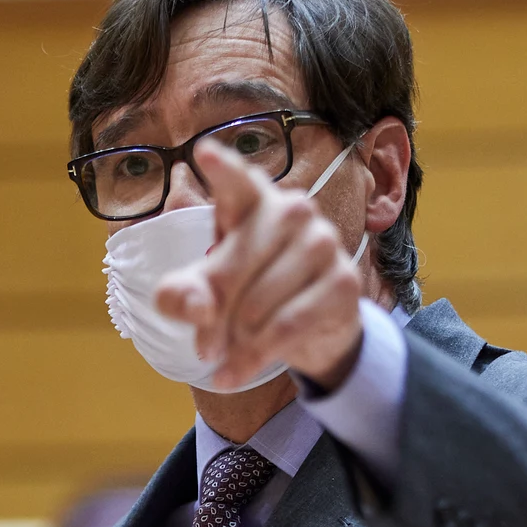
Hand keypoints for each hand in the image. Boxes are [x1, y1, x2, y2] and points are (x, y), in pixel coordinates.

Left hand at [155, 141, 365, 391]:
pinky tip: (234, 373)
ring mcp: (323, 243)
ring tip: (224, 357)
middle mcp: (294, 211)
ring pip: (261, 300)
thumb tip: (196, 306)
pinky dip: (255, 356)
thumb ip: (182, 295)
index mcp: (254, 202)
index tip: (205, 153)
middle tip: (202, 346)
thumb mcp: (205, 295)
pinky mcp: (344, 282)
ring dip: (236, 339)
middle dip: (213, 312)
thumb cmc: (250, 294)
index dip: (224, 169)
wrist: (313, 330)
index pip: (239, 181)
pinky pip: (289, 324)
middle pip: (236, 261)